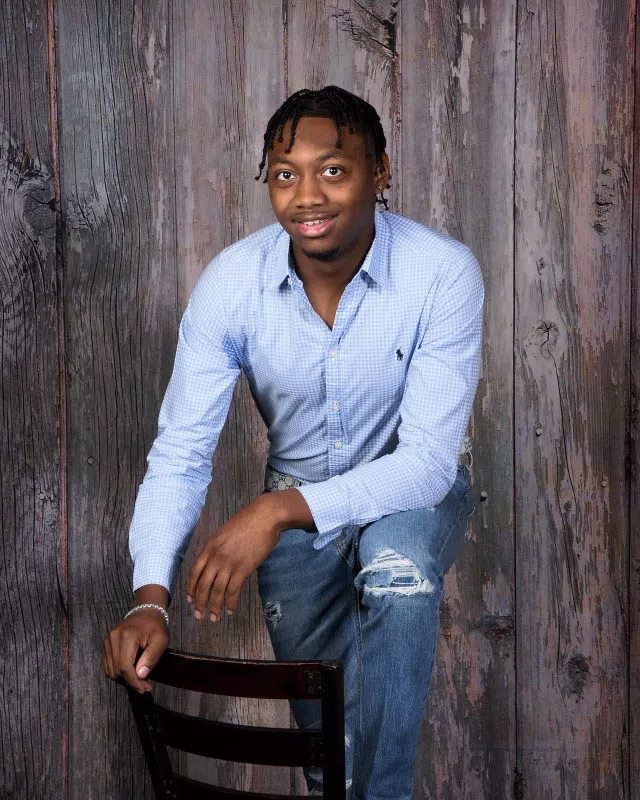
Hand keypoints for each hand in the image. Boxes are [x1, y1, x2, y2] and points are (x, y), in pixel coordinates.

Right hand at [101, 608, 168, 692]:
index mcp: (127, 636)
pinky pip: (107, 666)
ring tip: (138, 679)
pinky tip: (130, 672)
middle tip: (144, 685)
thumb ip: (151, 657)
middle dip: (130, 682)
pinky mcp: (105, 644)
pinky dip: (117, 673)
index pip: (125, 667)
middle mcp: (113, 638)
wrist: (146, 612)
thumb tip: (140, 675)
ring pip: (110, 670)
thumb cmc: (156, 626)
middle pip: (116, 670)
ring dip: (123, 679)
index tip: (145, 689)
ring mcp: (107, 641)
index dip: (134, 682)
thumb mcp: (161, 640)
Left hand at [186, 493, 286, 621]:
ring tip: (214, 618)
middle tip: (198, 615)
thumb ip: (216, 548)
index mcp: (210, 547)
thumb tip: (213, 562)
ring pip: (217, 591)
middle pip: (203, 585)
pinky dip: (231, 603)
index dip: (191, 588)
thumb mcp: (224, 532)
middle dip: (199, 603)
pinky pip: (233, 590)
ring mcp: (229, 563)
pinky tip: (230, 610)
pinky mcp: (243, 568)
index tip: (190, 600)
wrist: (264, 517)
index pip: (195, 572)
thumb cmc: (247, 522)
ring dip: (214, 607)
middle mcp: (216, 557)